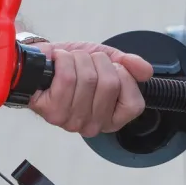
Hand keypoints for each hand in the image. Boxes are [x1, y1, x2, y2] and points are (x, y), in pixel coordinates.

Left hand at [27, 42, 152, 136]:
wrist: (38, 62)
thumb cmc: (71, 65)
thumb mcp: (105, 60)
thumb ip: (129, 65)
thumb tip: (146, 71)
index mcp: (110, 118)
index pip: (134, 104)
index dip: (124, 76)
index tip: (111, 67)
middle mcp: (92, 125)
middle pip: (110, 84)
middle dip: (97, 61)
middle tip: (85, 61)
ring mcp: (71, 121)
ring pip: (88, 78)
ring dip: (78, 58)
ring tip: (69, 61)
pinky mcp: (51, 112)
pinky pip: (67, 77)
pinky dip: (63, 59)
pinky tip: (57, 61)